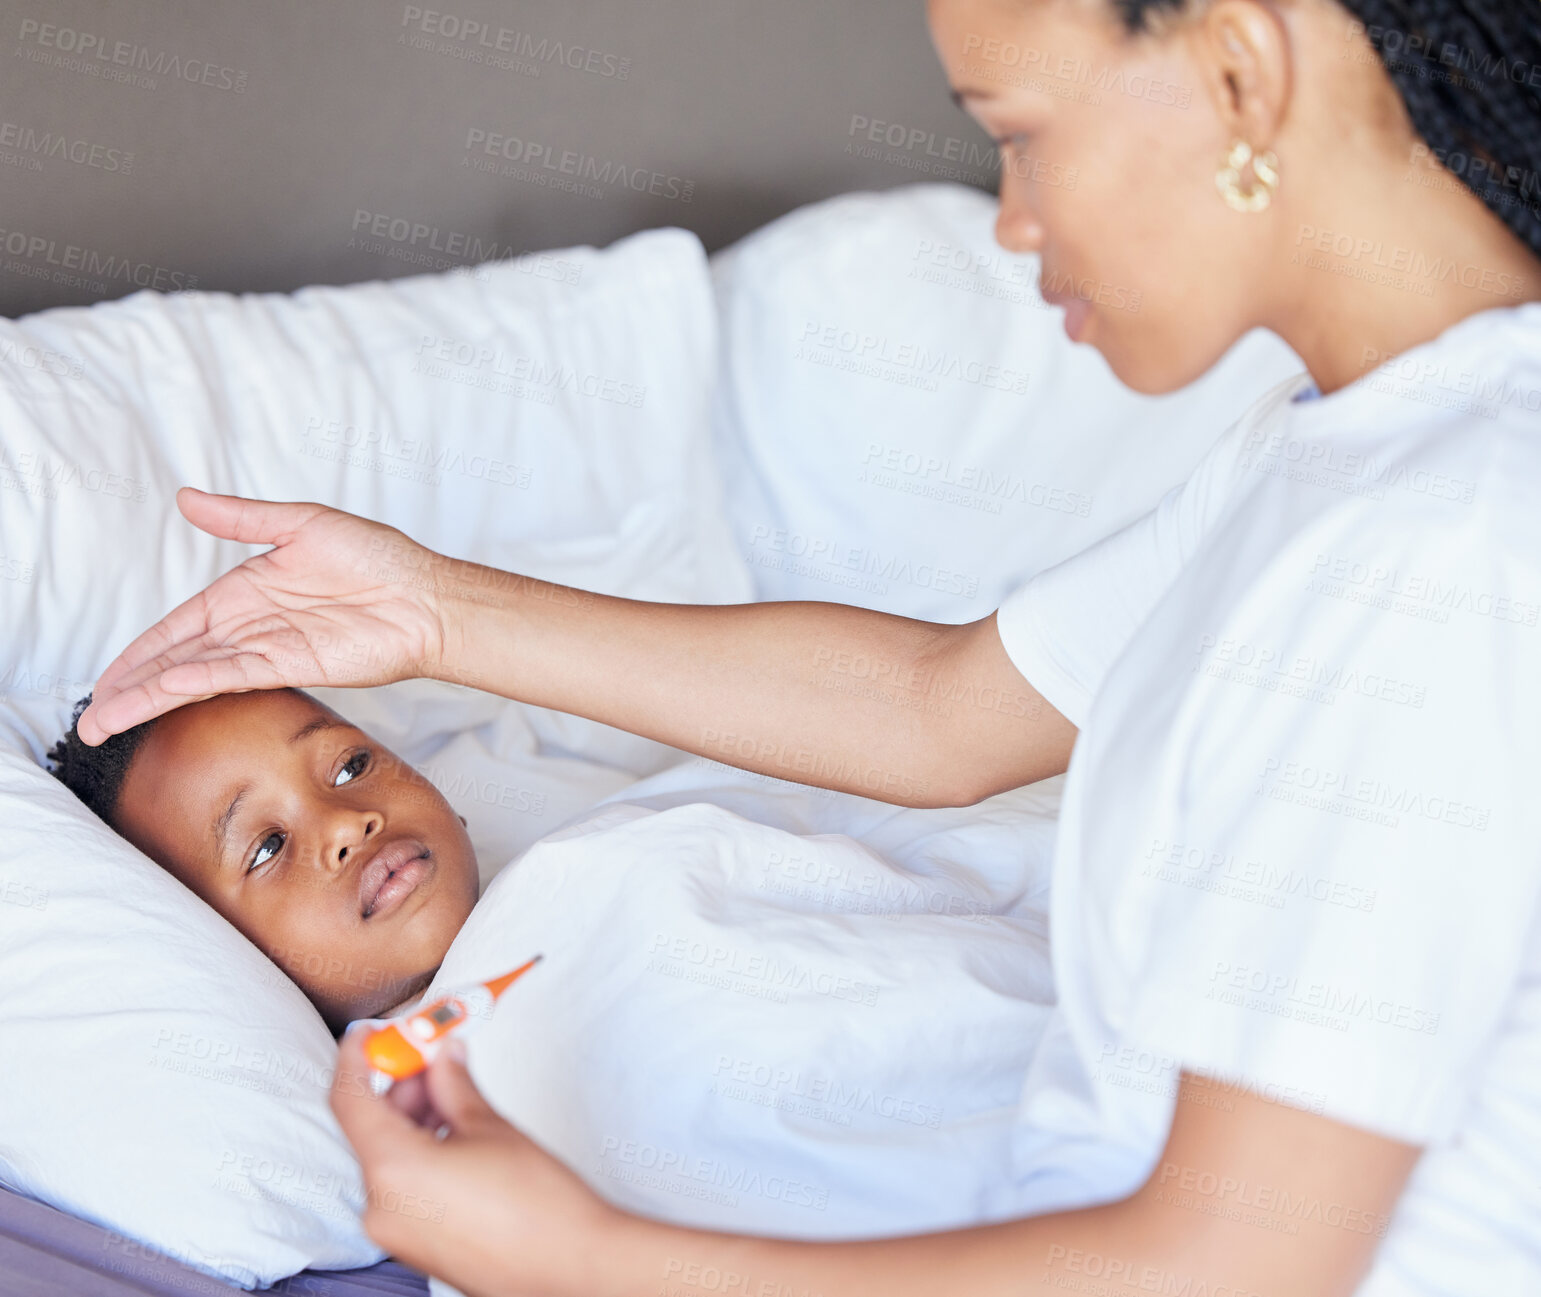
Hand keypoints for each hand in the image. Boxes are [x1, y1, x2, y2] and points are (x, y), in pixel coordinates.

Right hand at [76, 487, 454, 744]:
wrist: (426, 598)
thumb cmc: (379, 558)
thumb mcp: (302, 524)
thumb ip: (243, 519)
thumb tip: (187, 498)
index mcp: (244, 591)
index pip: (176, 627)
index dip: (139, 652)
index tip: (104, 680)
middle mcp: (250, 625)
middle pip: (176, 660)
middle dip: (132, 686)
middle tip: (90, 717)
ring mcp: (269, 648)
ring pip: (196, 676)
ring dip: (152, 697)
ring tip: (107, 720)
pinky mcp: (293, 665)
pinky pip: (235, 674)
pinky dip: (199, 683)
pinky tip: (167, 690)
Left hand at [330, 1029, 625, 1296]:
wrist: (569, 1266)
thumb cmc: (537, 1206)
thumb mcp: (490, 1126)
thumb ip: (455, 1083)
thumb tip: (443, 1056)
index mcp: (394, 1171)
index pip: (350, 1100)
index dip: (356, 1058)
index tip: (367, 1035)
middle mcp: (382, 1206)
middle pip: (371, 1127)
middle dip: (401, 1087)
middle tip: (435, 1056)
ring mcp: (396, 1230)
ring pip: (388, 1157)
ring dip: (413, 1119)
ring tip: (457, 1095)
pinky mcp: (415, 1243)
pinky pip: (402, 1185)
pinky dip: (419, 1152)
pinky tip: (457, 1134)